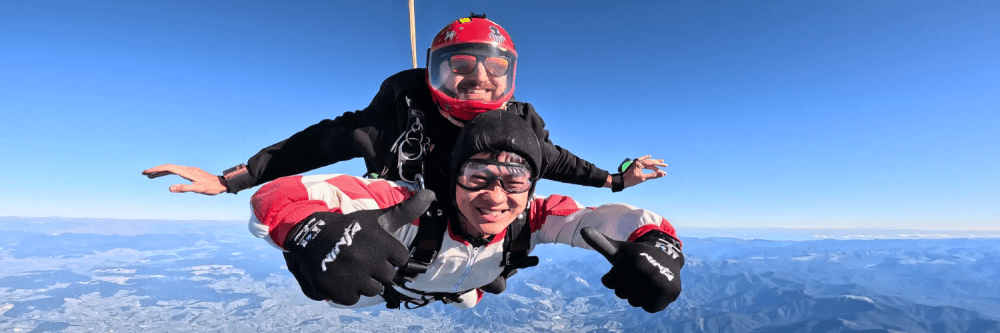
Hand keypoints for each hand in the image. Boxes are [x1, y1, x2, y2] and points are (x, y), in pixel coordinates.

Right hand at [142, 164, 225, 194]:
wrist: (223, 184)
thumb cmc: (211, 187)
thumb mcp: (198, 189)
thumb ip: (184, 188)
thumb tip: (169, 188)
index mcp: (187, 172)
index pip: (168, 168)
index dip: (156, 169)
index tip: (147, 172)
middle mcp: (187, 169)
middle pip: (168, 167)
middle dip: (156, 170)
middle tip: (144, 173)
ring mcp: (189, 170)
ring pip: (172, 169)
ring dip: (161, 171)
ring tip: (151, 176)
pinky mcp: (191, 172)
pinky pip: (177, 171)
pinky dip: (168, 173)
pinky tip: (166, 176)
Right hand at [282, 189, 434, 304]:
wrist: (310, 235)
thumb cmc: (351, 228)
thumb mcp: (378, 218)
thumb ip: (406, 209)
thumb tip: (431, 194)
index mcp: (382, 242)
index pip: (401, 259)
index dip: (389, 254)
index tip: (375, 246)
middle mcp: (368, 259)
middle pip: (388, 276)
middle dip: (376, 268)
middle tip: (361, 256)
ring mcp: (352, 275)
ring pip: (372, 289)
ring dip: (363, 281)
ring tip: (350, 265)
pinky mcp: (336, 288)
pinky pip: (353, 299)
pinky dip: (346, 290)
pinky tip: (339, 275)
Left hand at [580, 227, 683, 312]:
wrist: (667, 257)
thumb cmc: (636, 255)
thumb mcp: (619, 249)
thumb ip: (601, 243)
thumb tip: (583, 230)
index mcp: (633, 261)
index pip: (608, 282)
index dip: (612, 277)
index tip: (623, 266)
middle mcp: (649, 272)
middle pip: (620, 293)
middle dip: (624, 286)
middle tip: (635, 274)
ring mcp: (661, 284)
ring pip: (633, 301)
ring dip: (636, 294)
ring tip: (645, 280)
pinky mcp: (670, 294)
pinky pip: (648, 307)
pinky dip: (649, 301)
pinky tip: (654, 288)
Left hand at [623, 155, 666, 187]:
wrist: (621, 181)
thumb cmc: (631, 180)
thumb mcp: (643, 178)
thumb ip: (653, 175)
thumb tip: (662, 174)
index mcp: (639, 163)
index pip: (652, 163)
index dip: (659, 165)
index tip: (666, 167)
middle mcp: (638, 161)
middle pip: (650, 161)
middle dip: (658, 164)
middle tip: (665, 165)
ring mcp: (636, 162)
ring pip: (647, 162)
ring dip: (654, 163)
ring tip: (661, 162)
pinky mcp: (635, 164)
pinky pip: (642, 161)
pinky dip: (646, 159)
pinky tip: (649, 156)